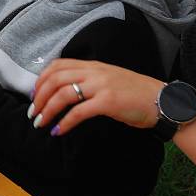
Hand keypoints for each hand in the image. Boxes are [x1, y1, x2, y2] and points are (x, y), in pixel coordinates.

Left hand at [31, 59, 164, 134]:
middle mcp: (95, 72)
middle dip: (39, 96)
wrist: (162, 101)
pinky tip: (58, 131)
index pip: (58, 65)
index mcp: (93, 65)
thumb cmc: (135, 94)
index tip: (34, 95)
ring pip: (64, 94)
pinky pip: (79, 111)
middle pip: (56, 79)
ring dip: (48, 110)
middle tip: (33, 113)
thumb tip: (65, 92)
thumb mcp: (109, 79)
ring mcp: (101, 85)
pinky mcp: (108, 102)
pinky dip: (65, 122)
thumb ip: (89, 80)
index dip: (41, 79)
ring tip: (41, 123)